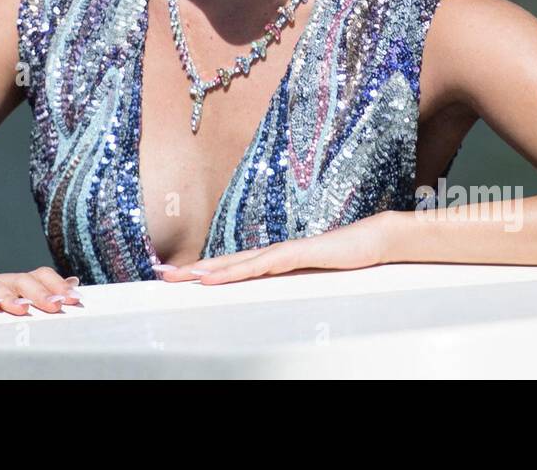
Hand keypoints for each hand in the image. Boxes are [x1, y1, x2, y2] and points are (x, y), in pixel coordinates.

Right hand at [0, 266, 82, 313]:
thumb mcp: (6, 312)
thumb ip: (36, 296)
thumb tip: (73, 283)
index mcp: (8, 282)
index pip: (36, 275)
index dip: (55, 284)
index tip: (73, 299)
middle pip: (19, 279)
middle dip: (39, 293)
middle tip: (55, 306)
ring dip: (8, 296)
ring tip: (21, 309)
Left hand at [156, 214, 394, 284]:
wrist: (373, 241)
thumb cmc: (344, 259)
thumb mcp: (311, 278)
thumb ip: (290, 283)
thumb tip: (271, 295)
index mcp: (273, 261)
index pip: (231, 266)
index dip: (203, 270)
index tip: (177, 276)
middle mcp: (272, 254)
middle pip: (225, 262)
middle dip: (193, 269)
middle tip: (163, 274)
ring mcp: (284, 253)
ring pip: (238, 263)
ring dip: (209, 270)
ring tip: (182, 277)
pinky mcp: (297, 255)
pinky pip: (262, 265)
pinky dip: (238, 271)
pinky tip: (219, 276)